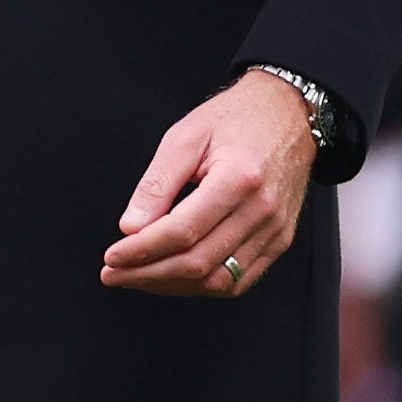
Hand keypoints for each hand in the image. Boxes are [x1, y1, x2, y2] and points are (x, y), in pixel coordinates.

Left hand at [100, 70, 316, 295]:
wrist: (289, 116)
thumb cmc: (237, 119)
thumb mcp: (185, 136)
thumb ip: (156, 183)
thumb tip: (131, 227)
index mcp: (239, 179)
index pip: (182, 231)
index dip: (142, 250)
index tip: (113, 256)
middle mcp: (262, 211)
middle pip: (198, 263)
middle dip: (148, 275)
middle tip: (115, 273)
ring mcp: (275, 230)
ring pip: (218, 281)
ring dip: (172, 286)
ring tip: (138, 277)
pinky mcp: (279, 241)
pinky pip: (240, 280)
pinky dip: (202, 285)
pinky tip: (174, 277)